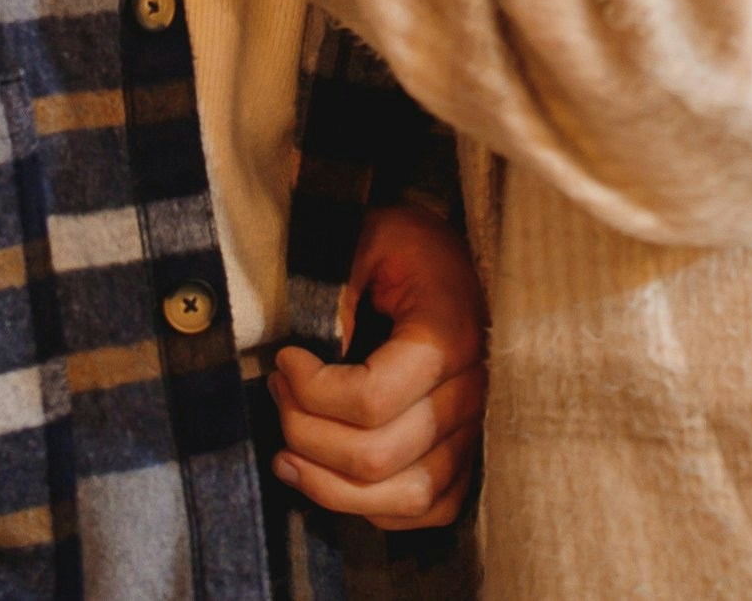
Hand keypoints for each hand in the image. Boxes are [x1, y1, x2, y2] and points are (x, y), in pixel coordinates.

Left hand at [269, 203, 487, 528]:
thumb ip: (335, 293)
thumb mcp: (366, 240)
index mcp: (449, 336)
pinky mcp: (466, 458)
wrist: (448, 256)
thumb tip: (309, 360)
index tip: (284, 359)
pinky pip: (424, 510)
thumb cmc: (402, 247)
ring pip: (401, 498)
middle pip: (376, 456)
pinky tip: (329, 478)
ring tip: (286, 455)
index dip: (311, 392)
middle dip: (305, 432)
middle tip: (278, 391)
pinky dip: (370, 507)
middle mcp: (472, 393)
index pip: (371, 401)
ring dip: (329, 486)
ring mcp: (473, 432)